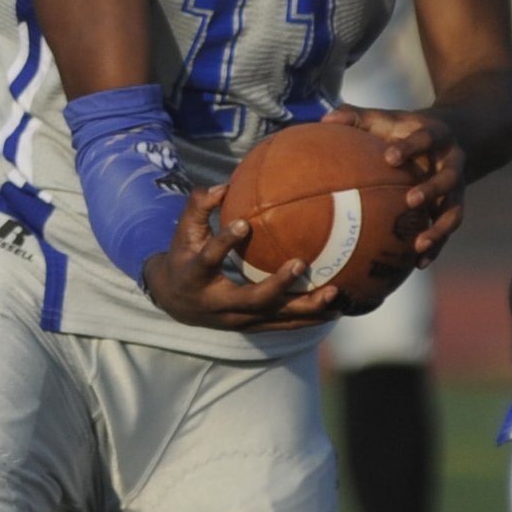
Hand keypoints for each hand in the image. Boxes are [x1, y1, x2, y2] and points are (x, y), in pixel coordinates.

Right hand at [141, 185, 343, 330]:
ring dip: (304, 308)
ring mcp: (237, 319)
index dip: (224, 243)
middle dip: (277, 284)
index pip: (209, 258)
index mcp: (197, 275)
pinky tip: (336, 310)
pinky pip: (283, 324)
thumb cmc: (184, 256)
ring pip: (273, 317)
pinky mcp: (252, 326)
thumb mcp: (184, 231)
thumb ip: (198, 206)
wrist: (175, 302)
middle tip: (301, 263)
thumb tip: (223, 185)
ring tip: (334, 293)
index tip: (243, 224)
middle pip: (251, 299)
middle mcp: (218, 303)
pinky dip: (309, 319)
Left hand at [324, 104, 462, 267]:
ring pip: (453, 210)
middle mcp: (452, 163)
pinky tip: (418, 264)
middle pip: (448, 177)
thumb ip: (358, 117)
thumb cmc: (405, 130)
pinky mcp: (453, 207)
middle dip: (431, 189)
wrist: (448, 137)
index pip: (425, 138)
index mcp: (436, 135)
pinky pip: (447, 230)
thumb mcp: (387, 119)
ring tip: (418, 244)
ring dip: (439, 228)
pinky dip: (437, 248)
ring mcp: (456, 188)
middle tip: (410, 200)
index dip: (410, 148)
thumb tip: (324, 119)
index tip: (389, 158)